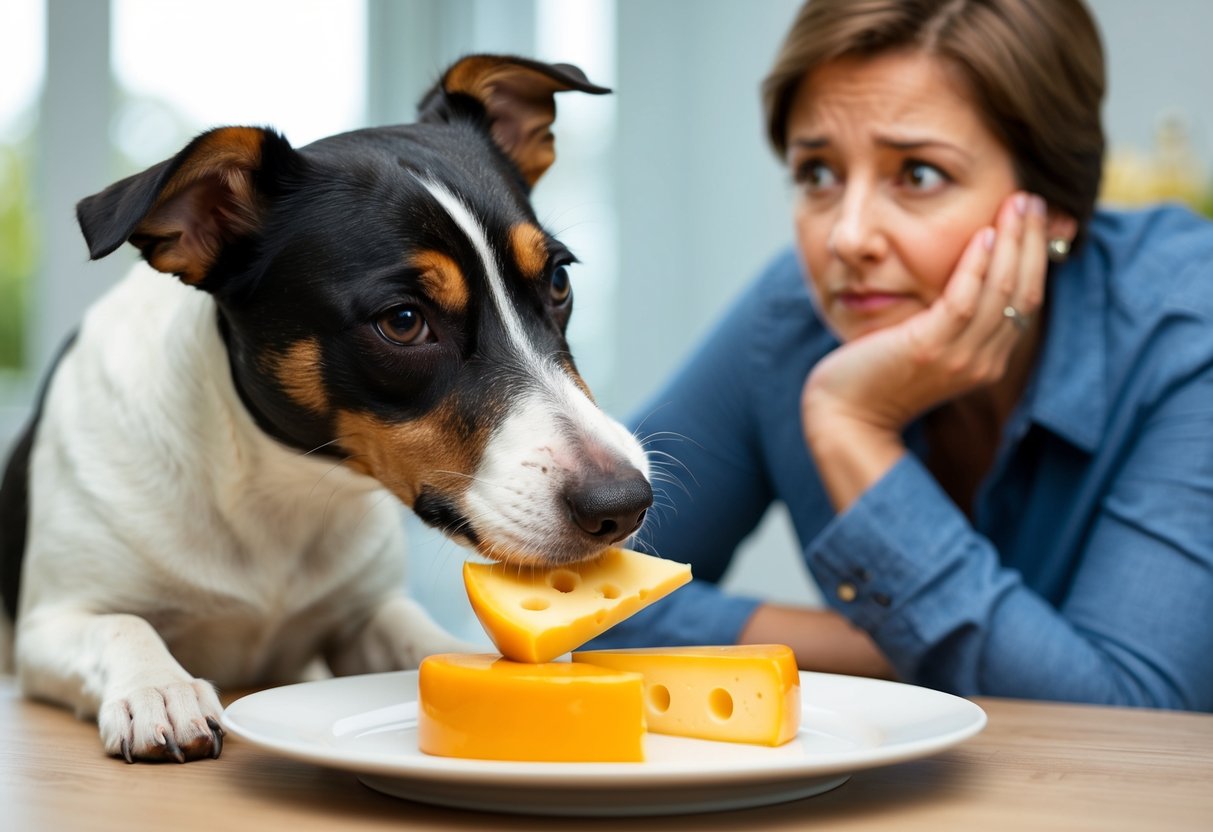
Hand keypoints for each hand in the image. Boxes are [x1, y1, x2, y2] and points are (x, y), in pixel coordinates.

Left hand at [802, 191, 1048, 508]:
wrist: (845, 416)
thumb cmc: (875, 375)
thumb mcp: (924, 343)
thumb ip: (948, 316)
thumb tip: (964, 272)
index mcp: (987, 360)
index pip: (1027, 302)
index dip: (1034, 257)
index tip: (1032, 218)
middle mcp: (983, 361)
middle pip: (1025, 293)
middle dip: (1032, 242)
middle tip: (1033, 199)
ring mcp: (959, 358)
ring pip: (1002, 292)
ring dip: (1013, 243)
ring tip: (1017, 203)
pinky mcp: (929, 350)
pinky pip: (964, 302)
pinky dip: (976, 267)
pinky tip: (981, 235)